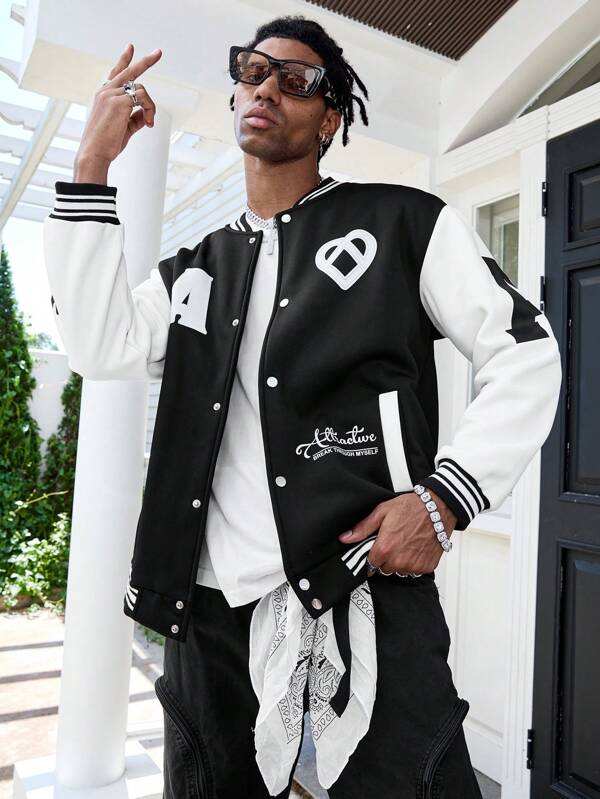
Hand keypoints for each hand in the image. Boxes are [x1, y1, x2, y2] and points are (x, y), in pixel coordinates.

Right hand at [74, 43, 161, 181]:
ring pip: (141, 90)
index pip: (115, 73)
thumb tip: (147, 115)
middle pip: (129, 71)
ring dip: (150, 106)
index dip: (124, 59)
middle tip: (159, 52)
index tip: (130, 47)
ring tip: (148, 123)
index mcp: (104, 95)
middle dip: (146, 61)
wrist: (94, 153)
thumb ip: (135, 118)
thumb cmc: (106, 144)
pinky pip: (143, 99)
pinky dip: (150, 110)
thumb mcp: (123, 128)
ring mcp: (111, 94)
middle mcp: (105, 91)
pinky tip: (148, 124)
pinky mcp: (119, 101)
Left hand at [338, 489, 457, 574]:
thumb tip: (345, 538)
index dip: (373, 557)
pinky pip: (415, 571)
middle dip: (386, 559)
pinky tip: (416, 547)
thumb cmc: (411, 507)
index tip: (377, 550)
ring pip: (400, 571)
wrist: (438, 507)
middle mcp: (399, 561)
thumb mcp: (382, 512)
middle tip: (394, 543)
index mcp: (385, 548)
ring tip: (406, 544)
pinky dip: (414, 562)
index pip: (370, 565)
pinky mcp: (427, 567)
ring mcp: (414, 565)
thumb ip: (363, 528)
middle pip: (385, 569)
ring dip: (400, 562)